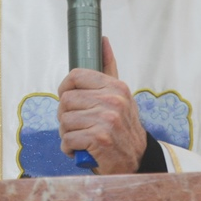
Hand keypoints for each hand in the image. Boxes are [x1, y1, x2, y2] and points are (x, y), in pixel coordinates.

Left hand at [57, 37, 146, 174]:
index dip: (66, 89)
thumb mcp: (119, 96)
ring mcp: (107, 119)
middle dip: (66, 116)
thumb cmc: (122, 127)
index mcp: (116, 87)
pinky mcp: (99, 138)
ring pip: (64, 120)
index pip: (75, 76)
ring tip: (83, 138)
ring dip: (68, 134)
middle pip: (65, 100)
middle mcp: (113, 101)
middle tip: (80, 125)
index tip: (71, 101)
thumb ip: (109, 68)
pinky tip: (83, 150)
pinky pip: (67, 139)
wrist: (136, 160)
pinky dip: (69, 148)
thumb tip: (103, 41)